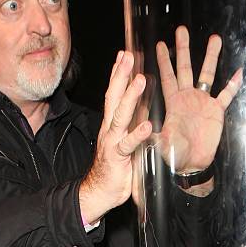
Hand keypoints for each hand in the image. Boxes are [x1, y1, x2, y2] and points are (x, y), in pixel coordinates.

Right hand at [79, 51, 151, 223]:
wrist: (99, 192)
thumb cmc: (114, 167)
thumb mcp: (125, 140)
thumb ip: (132, 124)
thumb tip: (144, 108)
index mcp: (111, 124)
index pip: (114, 94)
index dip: (118, 74)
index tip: (124, 54)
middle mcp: (109, 129)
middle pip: (113, 97)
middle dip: (121, 75)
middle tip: (128, 56)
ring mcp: (112, 142)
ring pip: (120, 115)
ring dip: (130, 97)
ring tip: (140, 80)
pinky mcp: (117, 157)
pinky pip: (128, 144)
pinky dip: (137, 134)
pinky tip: (147, 125)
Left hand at [156, 26, 241, 172]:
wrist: (190, 164)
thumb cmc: (172, 155)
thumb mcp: (161, 144)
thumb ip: (154, 137)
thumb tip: (144, 132)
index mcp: (172, 103)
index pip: (166, 78)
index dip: (162, 62)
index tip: (158, 45)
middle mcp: (187, 98)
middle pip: (184, 68)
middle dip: (183, 49)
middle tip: (181, 30)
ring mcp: (202, 102)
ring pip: (207, 75)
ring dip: (211, 58)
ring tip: (214, 38)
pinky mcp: (216, 111)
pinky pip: (226, 95)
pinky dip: (232, 85)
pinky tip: (238, 72)